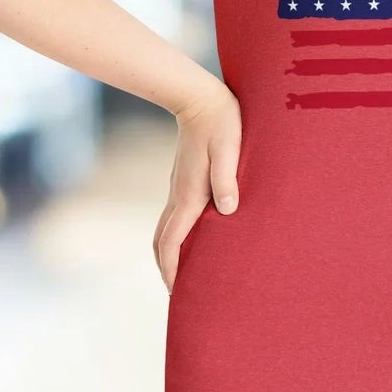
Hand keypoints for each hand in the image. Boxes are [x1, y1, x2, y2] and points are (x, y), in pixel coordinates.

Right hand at [155, 79, 241, 293]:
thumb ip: (227, 178)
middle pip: (161, 240)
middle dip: (166, 268)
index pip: (172, 240)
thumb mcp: (229, 148)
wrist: (199, 97)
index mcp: (189, 193)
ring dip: (169, 254)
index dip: (171, 268)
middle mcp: (179, 194)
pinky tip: (192, 241)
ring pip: (165, 229)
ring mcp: (178, 187)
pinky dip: (176, 237)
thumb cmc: (222, 122)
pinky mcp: (183, 181)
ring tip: (183, 274)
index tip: (175, 292)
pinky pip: (174, 217)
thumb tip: (228, 210)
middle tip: (178, 293)